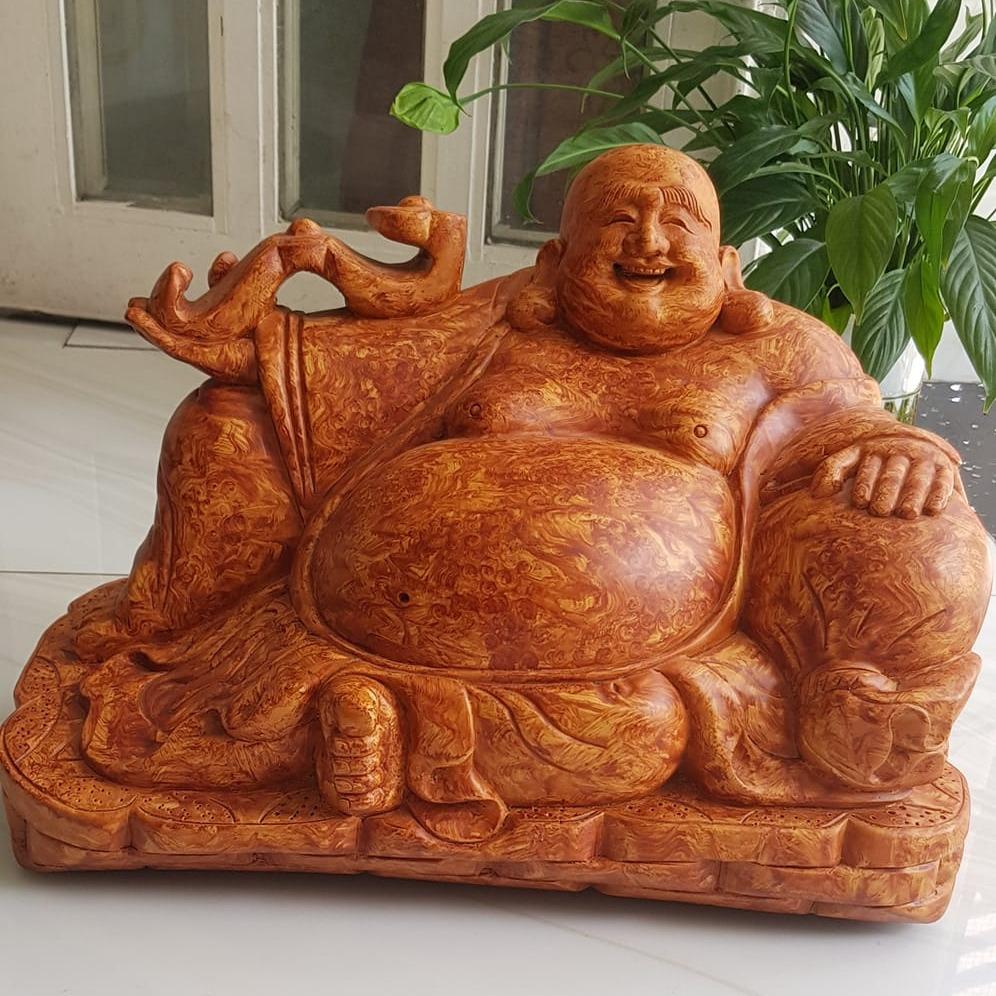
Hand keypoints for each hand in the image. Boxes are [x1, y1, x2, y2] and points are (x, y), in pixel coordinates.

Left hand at [811, 435, 959, 518]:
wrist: (909, 443)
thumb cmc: (869, 464)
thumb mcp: (849, 459)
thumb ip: (831, 470)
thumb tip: (818, 492)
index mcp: (872, 449)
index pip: (867, 466)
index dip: (864, 485)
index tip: (861, 503)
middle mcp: (898, 451)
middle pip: (892, 475)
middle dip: (886, 492)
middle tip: (880, 510)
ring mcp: (922, 458)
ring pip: (917, 478)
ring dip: (912, 496)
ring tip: (906, 513)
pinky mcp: (944, 467)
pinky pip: (943, 481)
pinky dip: (939, 495)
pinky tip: (932, 510)